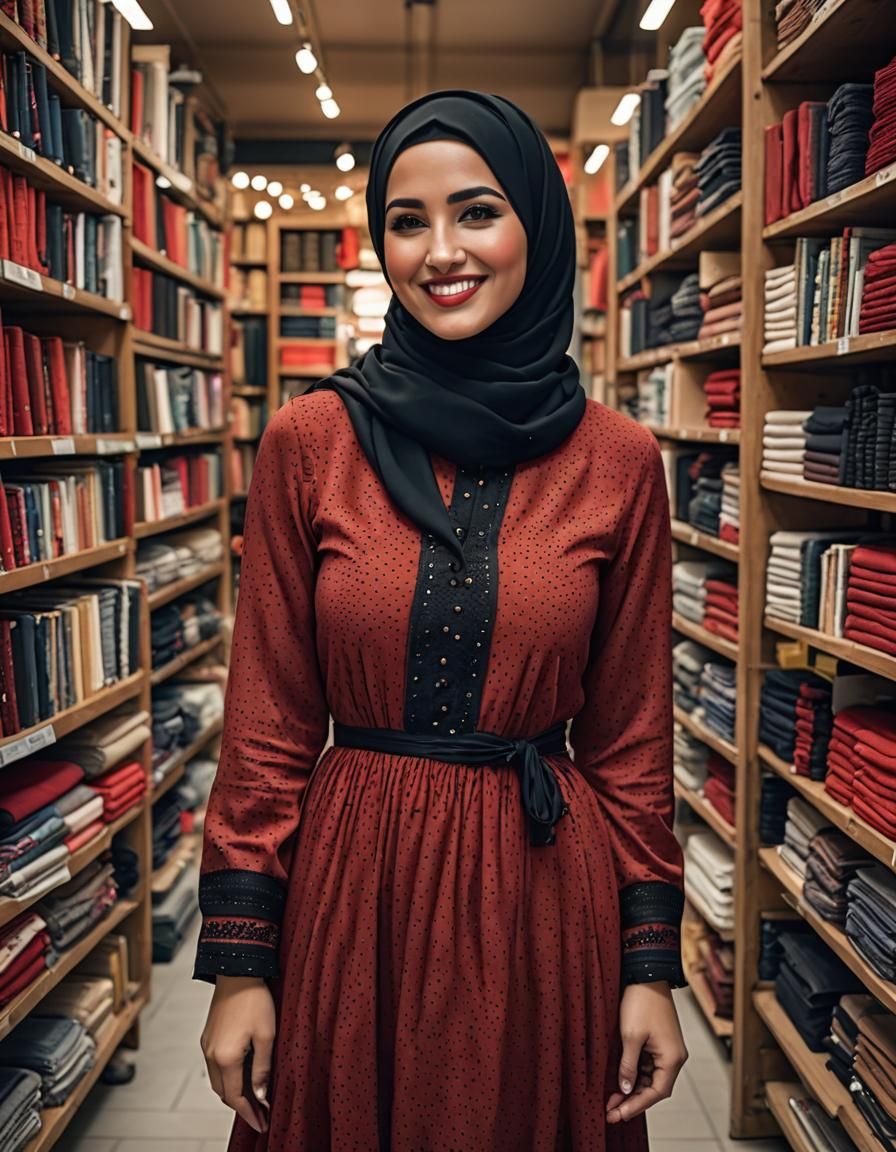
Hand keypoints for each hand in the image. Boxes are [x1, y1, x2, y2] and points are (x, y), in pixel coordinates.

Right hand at [200, 976, 275, 1133]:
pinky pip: (216, 1066)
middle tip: (260, 1116)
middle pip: (224, 1092)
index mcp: (225, 1058)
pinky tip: (242, 1076)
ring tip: (254, 1099)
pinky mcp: (207, 1037)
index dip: (250, 1113)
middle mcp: (211, 1055)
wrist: (237, 970)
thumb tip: (261, 1095)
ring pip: (218, 1081)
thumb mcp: (266, 1035)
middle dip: (242, 1107)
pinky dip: (228, 1078)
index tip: (262, 1124)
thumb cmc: (255, 1000)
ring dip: (234, 1093)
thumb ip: (262, 1068)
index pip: (236, 1097)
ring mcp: (206, 1045)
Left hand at [606, 981, 687, 1123]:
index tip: (618, 1115)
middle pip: (654, 1088)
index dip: (636, 1106)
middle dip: (632, 1100)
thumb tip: (625, 1089)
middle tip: (611, 1111)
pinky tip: (620, 1081)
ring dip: (632, 1089)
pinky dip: (634, 1074)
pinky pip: (648, 1066)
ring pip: (650, 1078)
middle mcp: (674, 1057)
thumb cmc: (641, 1001)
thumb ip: (628, 1066)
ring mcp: (668, 1050)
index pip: (656, 1093)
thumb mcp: (630, 1036)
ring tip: (611, 1100)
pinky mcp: (660, 1043)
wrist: (647, 974)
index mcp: (672, 1058)